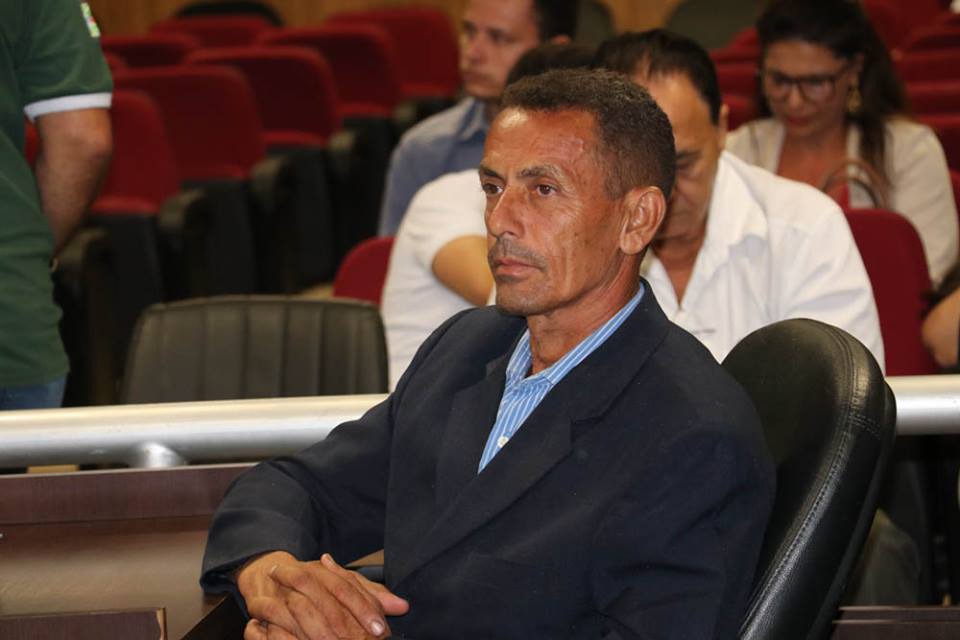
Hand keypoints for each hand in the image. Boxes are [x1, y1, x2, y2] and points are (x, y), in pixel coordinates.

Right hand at [237, 551, 408, 639]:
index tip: (380, 629)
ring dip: (316, 632)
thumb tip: (403, 606)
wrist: (265, 572)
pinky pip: (270, 626)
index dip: (364, 608)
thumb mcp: (342, 585)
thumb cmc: (310, 582)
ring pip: (298, 610)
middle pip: (324, 599)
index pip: (347, 588)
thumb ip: (370, 596)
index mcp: (322, 570)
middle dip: (344, 625)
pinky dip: (286, 638)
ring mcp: (277, 593)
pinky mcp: (258, 610)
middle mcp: (300, 578)